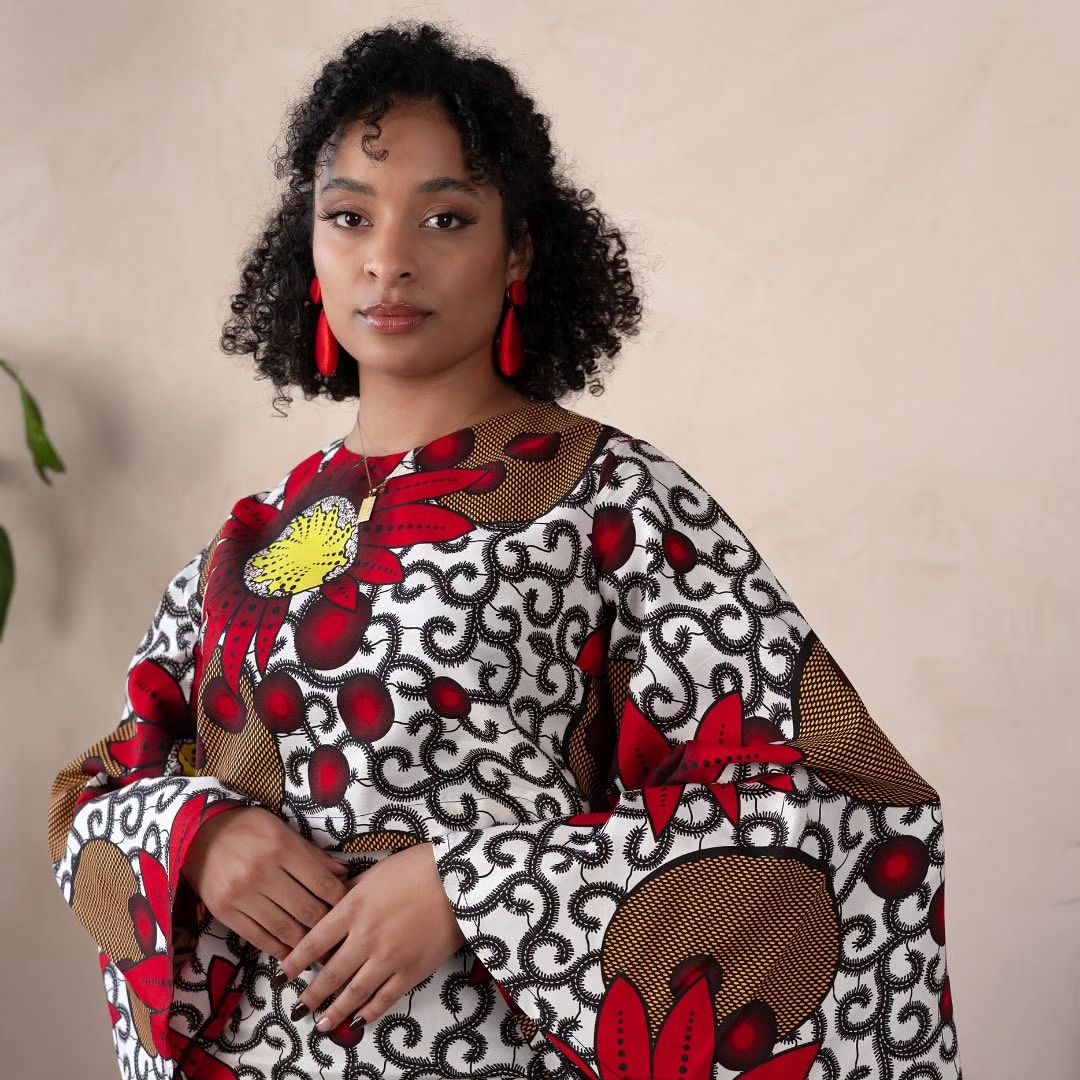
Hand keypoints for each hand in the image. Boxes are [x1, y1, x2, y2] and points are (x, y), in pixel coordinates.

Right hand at [179, 806, 350, 960]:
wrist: (198, 835)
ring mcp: (241, 895)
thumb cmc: (248, 828)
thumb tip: (342, 873)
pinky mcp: (225, 912)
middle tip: (340, 937)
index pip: (322, 882)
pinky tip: (291, 952)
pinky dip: (279, 948)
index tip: (350, 910)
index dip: (340, 900)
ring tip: (321, 950)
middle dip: (327, 926)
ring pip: (285, 928)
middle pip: (306, 909)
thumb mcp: (282, 829)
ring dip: (306, 943)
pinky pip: (259, 937)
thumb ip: (312, 854)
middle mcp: (262, 873)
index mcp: (281, 848)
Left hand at [278, 841, 466, 1030]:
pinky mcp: (411, 970)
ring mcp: (388, 957)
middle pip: (330, 973)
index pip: (314, 941)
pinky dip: (370, 1011)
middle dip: (312, 994)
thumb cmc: (417, 867)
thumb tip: (331, 905)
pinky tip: (359, 1019)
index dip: (296, 961)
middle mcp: (365, 937)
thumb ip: (350, 892)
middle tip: (299, 1008)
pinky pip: (385, 998)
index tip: (284, 974)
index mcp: (353, 908)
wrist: (458, 879)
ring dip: (335, 1011)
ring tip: (323, 1025)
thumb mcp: (375, 872)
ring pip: (354, 992)